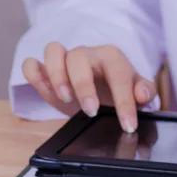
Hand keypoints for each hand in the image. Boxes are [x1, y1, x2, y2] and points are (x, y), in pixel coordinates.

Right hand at [22, 42, 156, 131]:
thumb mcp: (137, 93)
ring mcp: (64, 59)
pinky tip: (45, 91)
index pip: (118, 74)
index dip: (124, 101)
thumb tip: (143, 95)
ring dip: (57, 76)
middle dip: (84, 86)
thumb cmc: (118, 89)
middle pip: (79, 57)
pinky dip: (34, 75)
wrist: (100, 90)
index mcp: (112, 58)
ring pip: (53, 51)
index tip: (128, 125)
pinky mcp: (45, 70)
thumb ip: (145, 93)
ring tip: (66, 99)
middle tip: (91, 112)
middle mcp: (87, 54)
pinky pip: (31, 63)